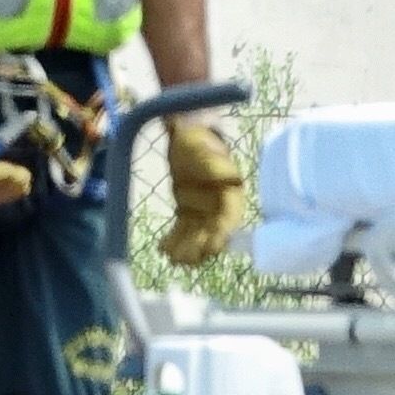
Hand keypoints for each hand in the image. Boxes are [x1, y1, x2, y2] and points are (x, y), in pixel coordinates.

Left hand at [157, 109, 251, 269]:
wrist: (188, 135)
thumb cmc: (200, 140)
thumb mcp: (205, 148)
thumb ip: (213, 162)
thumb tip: (225, 175)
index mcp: (231, 193)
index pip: (228, 218)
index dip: (221, 234)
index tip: (211, 246)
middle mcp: (219, 206)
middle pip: (211, 232)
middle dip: (200, 246)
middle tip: (184, 259)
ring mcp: (203, 211)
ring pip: (197, 234)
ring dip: (186, 248)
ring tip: (172, 258)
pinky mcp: (187, 212)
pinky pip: (183, 230)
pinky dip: (174, 240)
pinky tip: (163, 249)